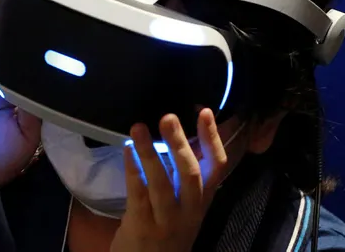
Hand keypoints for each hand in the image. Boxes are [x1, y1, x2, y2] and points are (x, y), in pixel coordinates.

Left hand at [110, 109, 229, 251]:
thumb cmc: (167, 231)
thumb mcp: (184, 207)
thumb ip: (183, 178)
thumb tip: (179, 135)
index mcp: (202, 201)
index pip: (217, 168)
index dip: (213, 139)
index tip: (204, 112)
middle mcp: (189, 210)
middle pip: (190, 174)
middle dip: (179, 143)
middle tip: (168, 117)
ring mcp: (166, 220)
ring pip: (161, 183)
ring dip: (149, 153)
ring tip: (138, 128)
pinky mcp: (142, 226)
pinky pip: (138, 194)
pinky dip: (133, 170)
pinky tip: (127, 150)